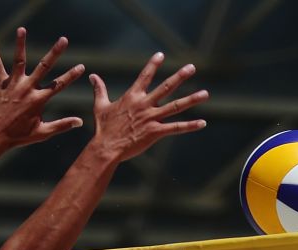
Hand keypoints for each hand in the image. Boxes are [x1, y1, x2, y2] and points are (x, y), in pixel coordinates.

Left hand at [0, 29, 84, 148]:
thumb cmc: (20, 136)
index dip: (71, 75)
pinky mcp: (0, 84)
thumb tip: (80, 122)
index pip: (59, 85)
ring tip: (22, 29)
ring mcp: (13, 85)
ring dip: (21, 44)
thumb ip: (62, 125)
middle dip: (55, 53)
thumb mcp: (43, 132)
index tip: (81, 66)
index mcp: (38, 100)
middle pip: (44, 67)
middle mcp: (27, 89)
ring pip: (19, 60)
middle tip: (64, 40)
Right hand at [89, 52, 207, 162]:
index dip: (153, 65)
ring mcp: (151, 118)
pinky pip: (176, 128)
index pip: (144, 76)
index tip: (161, 54)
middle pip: (166, 87)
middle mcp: (144, 104)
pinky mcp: (155, 132)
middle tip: (192, 67)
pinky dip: (190, 126)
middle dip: (180, 77)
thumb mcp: (100, 106)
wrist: (106, 147)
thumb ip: (99, 90)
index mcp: (132, 97)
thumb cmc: (103, 128)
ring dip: (191, 99)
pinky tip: (202, 123)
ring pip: (176, 106)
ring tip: (205, 94)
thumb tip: (92, 76)